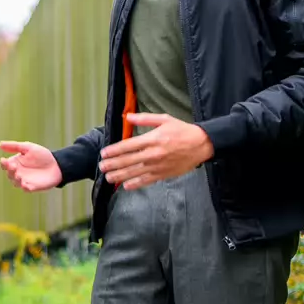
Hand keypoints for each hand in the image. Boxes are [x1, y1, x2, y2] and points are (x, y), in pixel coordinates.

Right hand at [0, 141, 62, 191]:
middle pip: (9, 174)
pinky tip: (25, 185)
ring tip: (19, 176)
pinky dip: (24, 188)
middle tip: (14, 167)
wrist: (57, 164)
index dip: (4, 163)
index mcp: (15, 163)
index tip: (4, 160)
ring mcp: (24, 181)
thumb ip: (14, 146)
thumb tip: (0, 144)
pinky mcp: (32, 187)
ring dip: (16, 180)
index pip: (5, 165)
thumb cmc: (42, 155)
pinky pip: (26, 189)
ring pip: (15, 183)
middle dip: (10, 171)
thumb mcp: (28, 147)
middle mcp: (18, 173)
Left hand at [97, 114, 213, 189]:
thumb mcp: (164, 119)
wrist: (202, 144)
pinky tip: (125, 186)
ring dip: (120, 175)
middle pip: (128, 161)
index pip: (128, 146)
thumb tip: (128, 117)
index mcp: (152, 139)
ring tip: (108, 177)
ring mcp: (158, 166)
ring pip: (135, 172)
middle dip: (113, 164)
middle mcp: (153, 154)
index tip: (104, 153)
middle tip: (101, 167)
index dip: (114, 151)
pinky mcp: (164, 174)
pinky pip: (147, 180)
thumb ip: (145, 119)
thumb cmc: (182, 130)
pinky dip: (136, 184)